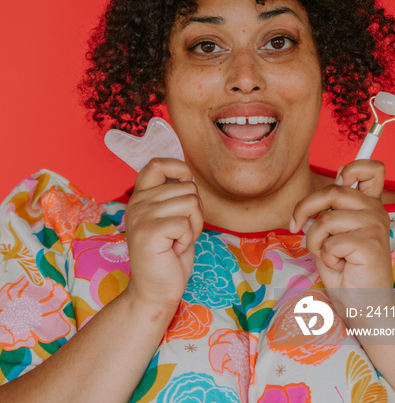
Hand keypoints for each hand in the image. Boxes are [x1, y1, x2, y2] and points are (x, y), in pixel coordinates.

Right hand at [124, 158, 203, 311]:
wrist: (154, 292)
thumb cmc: (168, 255)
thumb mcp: (170, 218)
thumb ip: (174, 196)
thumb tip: (188, 176)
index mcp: (140, 197)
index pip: (157, 164)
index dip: (178, 168)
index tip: (185, 188)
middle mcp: (137, 203)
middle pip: (187, 187)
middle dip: (195, 211)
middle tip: (179, 233)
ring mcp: (141, 217)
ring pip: (191, 202)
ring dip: (193, 226)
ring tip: (176, 241)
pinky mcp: (148, 233)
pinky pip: (186, 222)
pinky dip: (188, 238)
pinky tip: (174, 249)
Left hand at [290, 161, 392, 295]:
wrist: (367, 307)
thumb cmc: (348, 272)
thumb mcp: (333, 236)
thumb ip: (328, 214)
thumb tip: (312, 204)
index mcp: (369, 205)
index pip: (372, 169)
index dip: (352, 167)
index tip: (338, 180)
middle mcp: (376, 211)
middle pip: (332, 190)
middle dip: (304, 207)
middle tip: (294, 226)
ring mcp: (375, 226)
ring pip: (325, 220)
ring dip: (315, 242)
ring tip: (329, 256)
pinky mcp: (370, 244)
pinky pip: (330, 243)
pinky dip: (326, 258)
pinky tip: (341, 267)